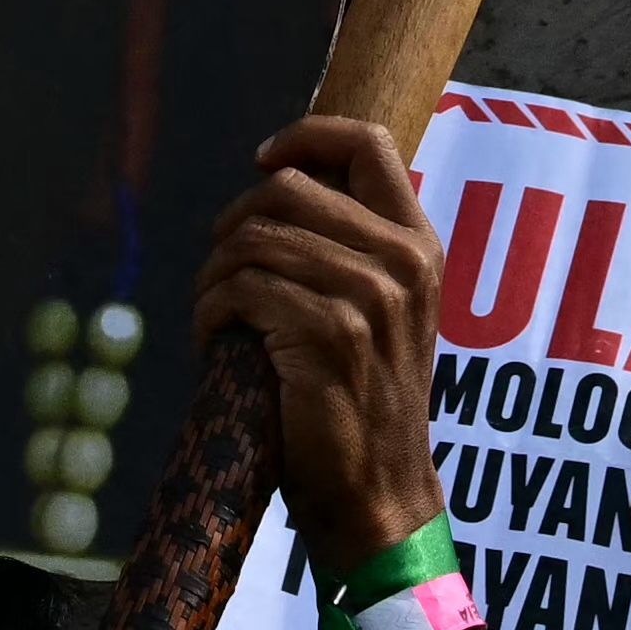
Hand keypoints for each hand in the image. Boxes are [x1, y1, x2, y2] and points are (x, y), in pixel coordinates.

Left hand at [192, 116, 446, 542]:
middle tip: (223, 269)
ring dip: (215, 275)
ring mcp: (371, 297)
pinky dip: (211, 310)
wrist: (378, 493)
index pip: (368, 143)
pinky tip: (214, 339)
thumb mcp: (382, 311)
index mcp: (419, 245)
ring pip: (256, 238)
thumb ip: (350, 246)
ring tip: (215, 312)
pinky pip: (243, 288)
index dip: (305, 136)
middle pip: (288, 187)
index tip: (264, 161)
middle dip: (235, 221)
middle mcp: (403, 262)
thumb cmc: (364, 401)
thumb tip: (276, 181)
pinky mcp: (330, 334)